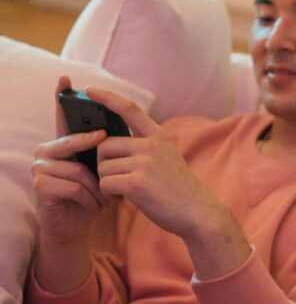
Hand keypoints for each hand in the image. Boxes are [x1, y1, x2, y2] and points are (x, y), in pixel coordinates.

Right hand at [32, 76, 110, 245]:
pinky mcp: (40, 187)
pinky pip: (71, 186)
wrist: (82, 224)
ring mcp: (39, 168)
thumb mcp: (107, 168)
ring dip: (96, 187)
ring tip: (103, 197)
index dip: (62, 97)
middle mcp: (46, 151)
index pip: (62, 116)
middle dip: (94, 152)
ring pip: (76, 169)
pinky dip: (88, 198)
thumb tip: (124, 127)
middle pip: (72, 141)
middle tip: (107, 153)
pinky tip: (92, 205)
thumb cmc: (96, 194)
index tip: (67, 78)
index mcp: (65, 143)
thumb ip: (110, 148)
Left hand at [86, 87, 230, 240]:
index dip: (108, 98)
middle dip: (104, 163)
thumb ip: (144, 147)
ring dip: (107, 181)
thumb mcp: (167, 159)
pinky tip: (124, 198)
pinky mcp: (137, 182)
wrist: (198, 212)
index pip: (129, 109)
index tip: (90, 91)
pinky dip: (109, 194)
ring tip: (125, 190)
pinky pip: (105, 183)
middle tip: (118, 178)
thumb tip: (108, 142)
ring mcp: (145, 163)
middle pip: (105, 145)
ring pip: (103, 167)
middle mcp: (152, 145)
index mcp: (159, 137)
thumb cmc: (178, 190)